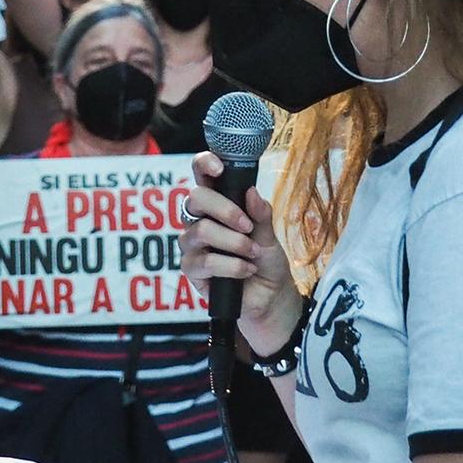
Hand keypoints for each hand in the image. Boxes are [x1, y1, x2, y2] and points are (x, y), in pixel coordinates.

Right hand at [180, 152, 302, 351]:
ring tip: (253, 254)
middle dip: (225, 210)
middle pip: (195, 199)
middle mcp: (200, 221)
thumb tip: (251, 192)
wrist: (270, 298)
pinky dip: (231, 265)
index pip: (202, 176)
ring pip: (201, 231)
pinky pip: (205, 261)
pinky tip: (246, 270)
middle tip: (248, 227)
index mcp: (218, 205)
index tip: (219, 168)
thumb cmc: (266, 262)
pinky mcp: (192, 270)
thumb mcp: (270, 236)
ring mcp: (193, 245)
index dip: (204, 164)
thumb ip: (261, 215)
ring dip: (233, 242)